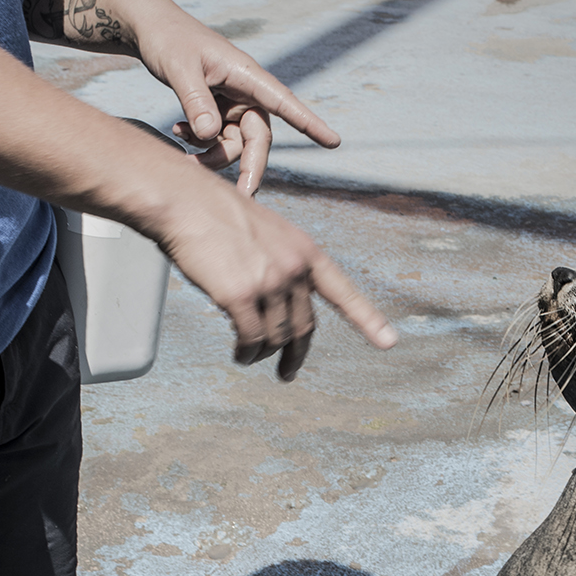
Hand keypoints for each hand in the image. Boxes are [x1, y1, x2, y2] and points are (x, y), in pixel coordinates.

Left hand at [136, 22, 339, 195]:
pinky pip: (217, 140)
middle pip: (258, 138)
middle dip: (247, 166)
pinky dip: (199, 143)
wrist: (152, 29)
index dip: (309, 123)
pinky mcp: (217, 111)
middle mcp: (245, 92)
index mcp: (246, 75)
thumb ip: (195, 101)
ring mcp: (231, 104)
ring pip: (235, 145)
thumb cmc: (169, 40)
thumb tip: (212, 135)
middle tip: (240, 196)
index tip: (333, 141)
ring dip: (212, 154)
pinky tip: (177, 132)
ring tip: (178, 139)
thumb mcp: (179, 68)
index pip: (284, 102)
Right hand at [154, 183, 395, 379]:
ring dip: (262, 354)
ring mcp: (270, 282)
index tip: (390, 342)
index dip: (367, 320)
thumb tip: (278, 310)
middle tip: (288, 374)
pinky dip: (246, 352)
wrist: (186, 201)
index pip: (342, 293)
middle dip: (296, 355)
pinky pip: (251, 338)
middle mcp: (294, 268)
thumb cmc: (217, 215)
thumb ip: (280, 267)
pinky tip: (240, 355)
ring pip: (275, 337)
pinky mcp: (240, 296)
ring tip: (248, 358)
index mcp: (305, 251)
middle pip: (303, 326)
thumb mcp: (265, 234)